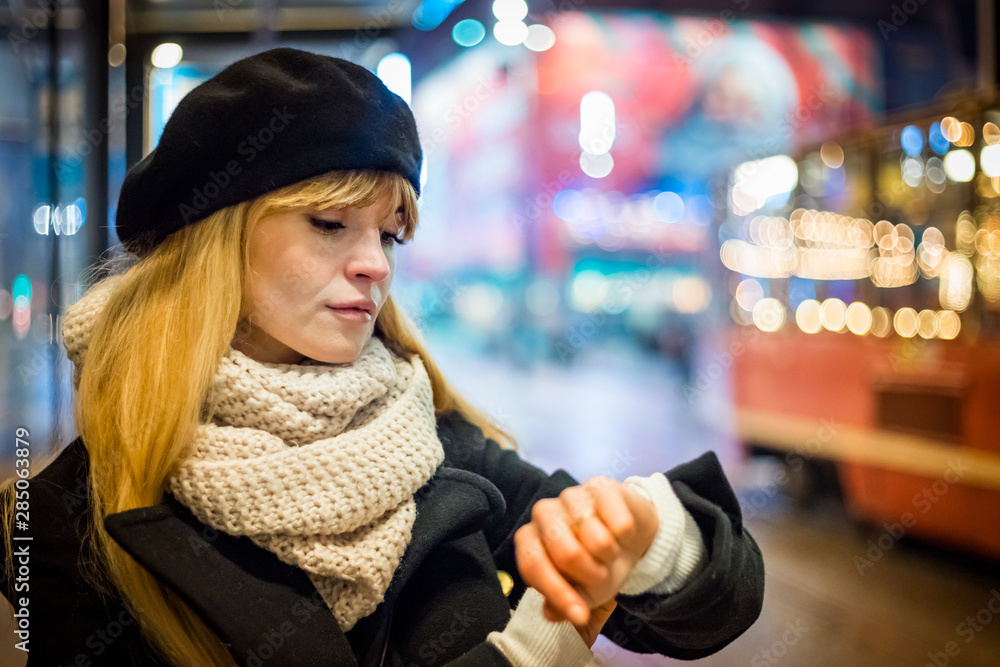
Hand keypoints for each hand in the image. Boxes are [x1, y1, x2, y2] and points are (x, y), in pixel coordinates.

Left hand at [513, 476, 658, 633]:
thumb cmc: (597, 564)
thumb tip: (551, 613)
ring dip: (611, 555)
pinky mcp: (600, 486)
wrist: (630, 537)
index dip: (557, 592)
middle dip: (592, 574)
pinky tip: (621, 533)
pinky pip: (620, 524)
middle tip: (600, 573)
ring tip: (609, 551)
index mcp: (529, 539)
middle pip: (567, 554)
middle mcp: (543, 513)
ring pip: (597, 540)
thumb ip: (564, 604)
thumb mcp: (582, 591)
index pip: (534, 565)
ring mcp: (571, 495)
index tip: (579, 615)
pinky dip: (626, 537)